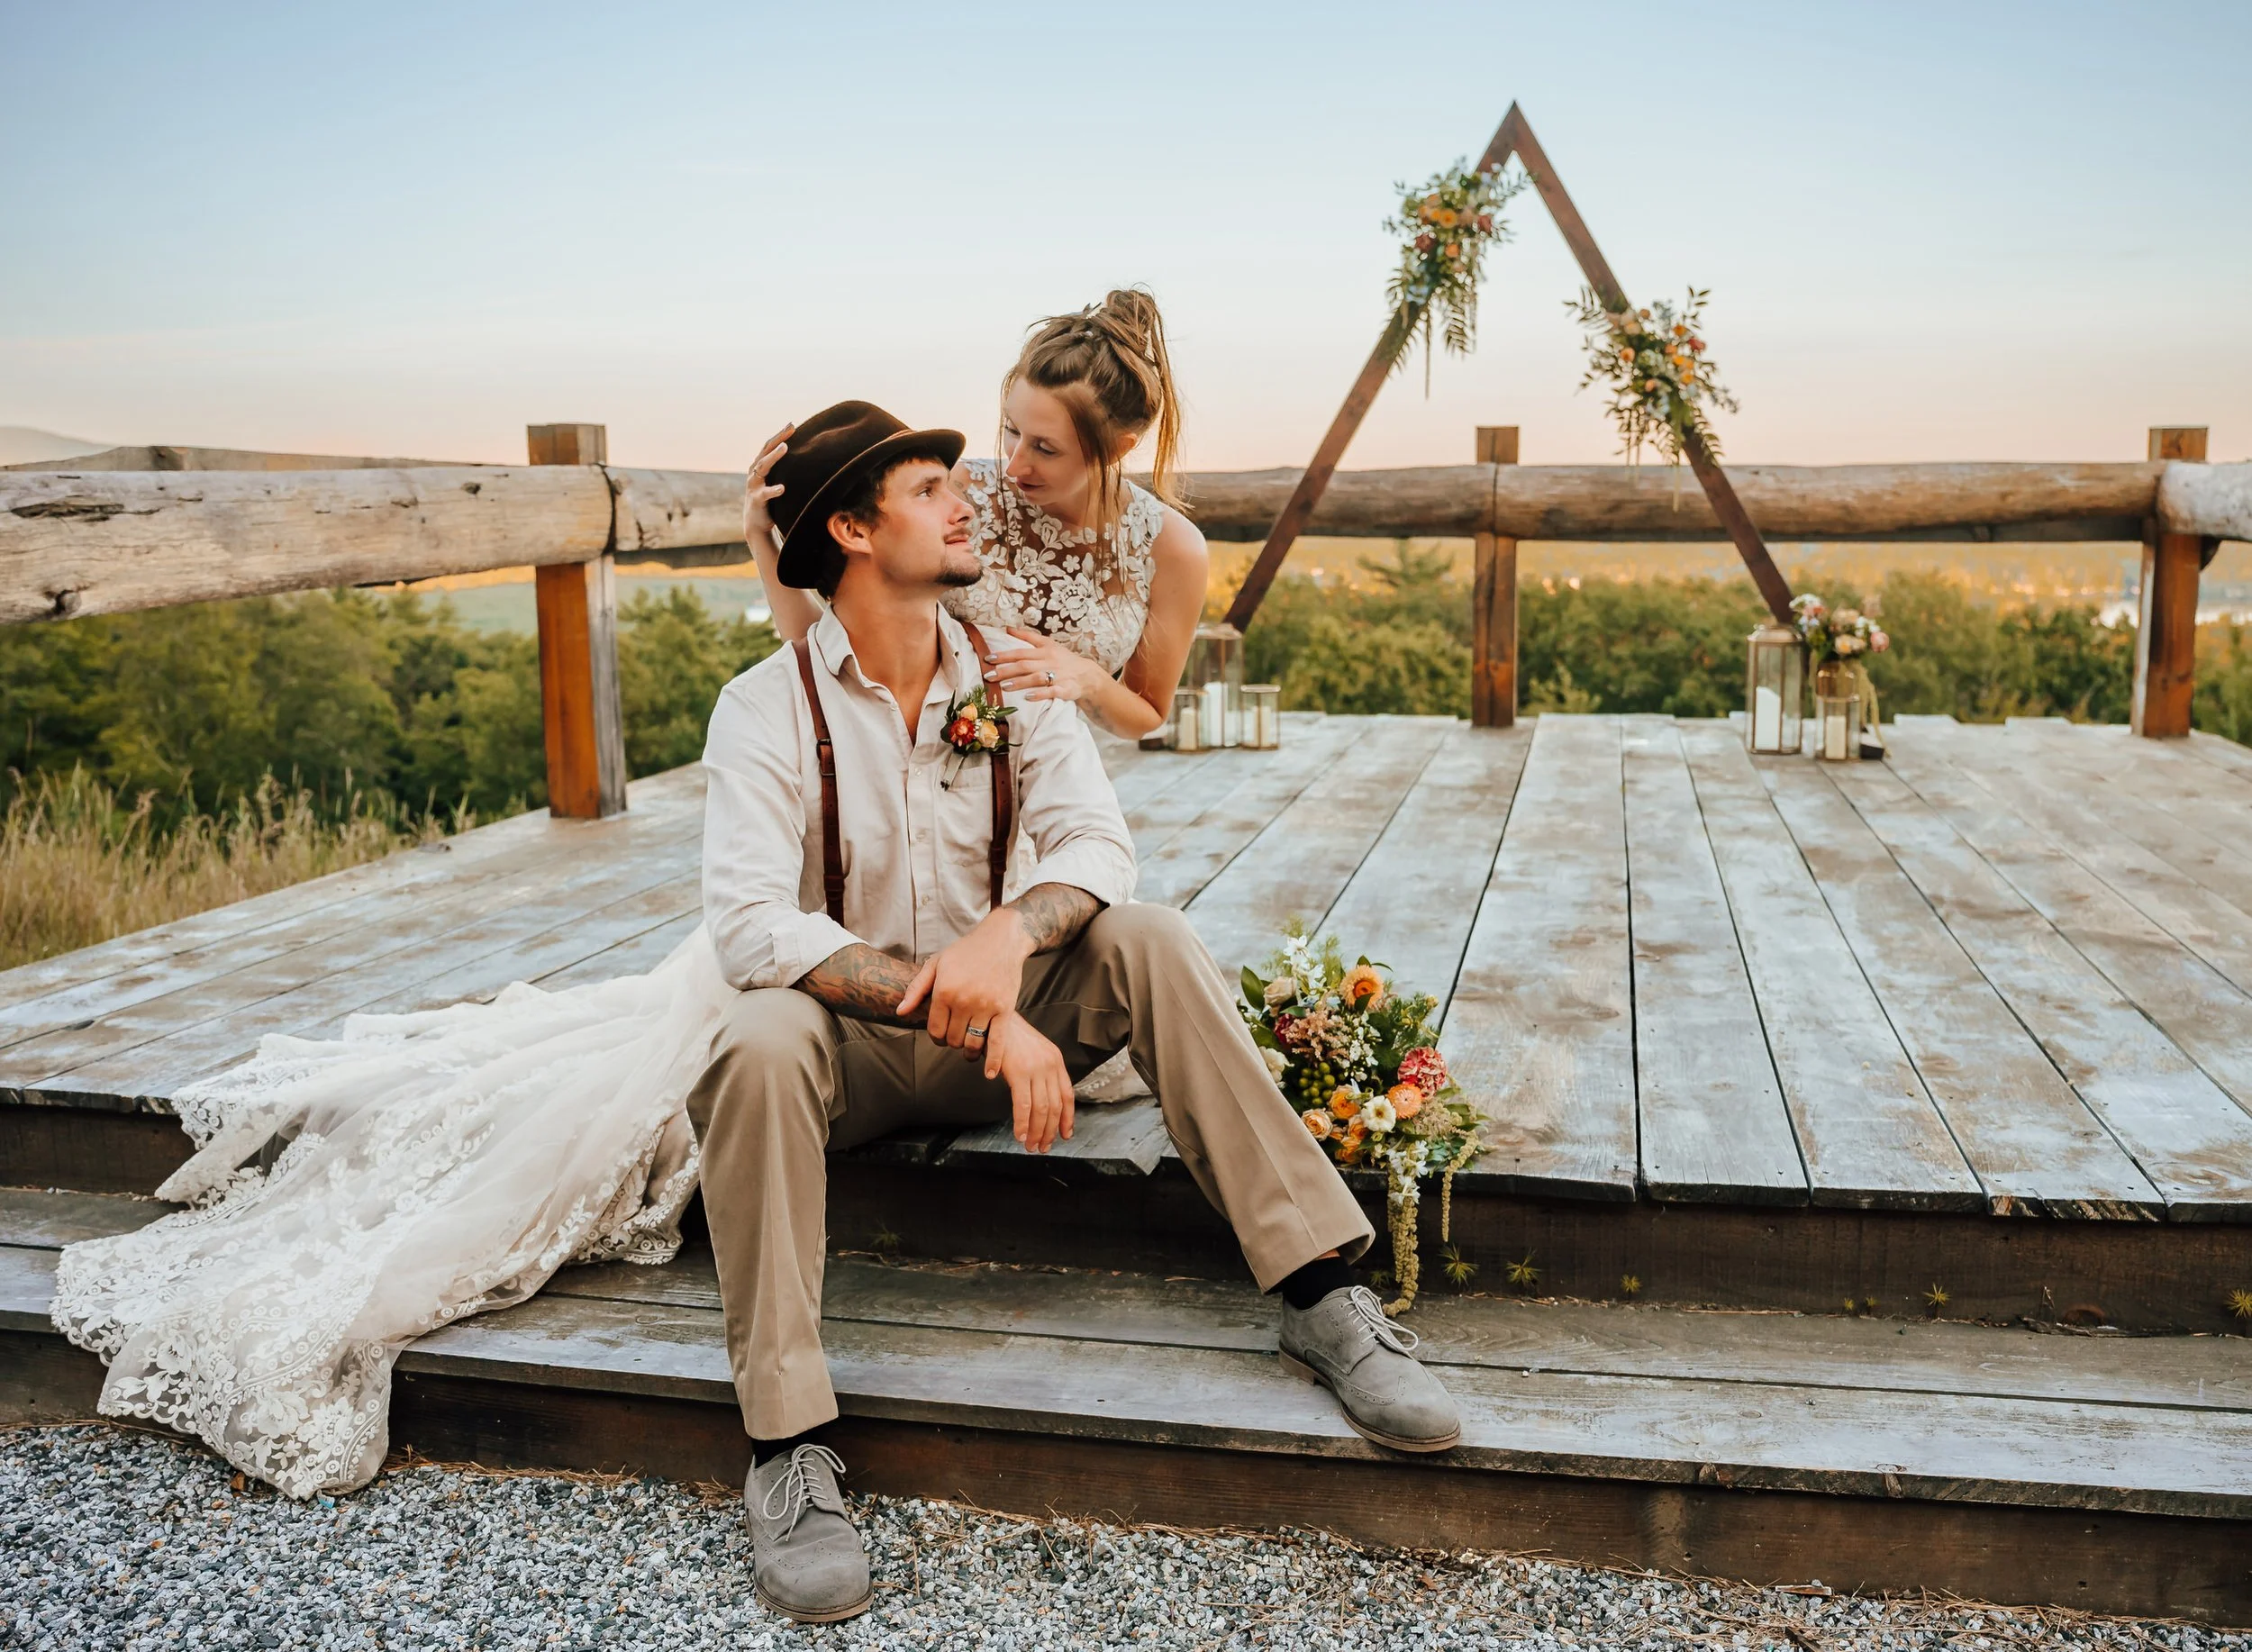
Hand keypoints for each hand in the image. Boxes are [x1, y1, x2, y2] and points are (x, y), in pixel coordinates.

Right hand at [743, 422, 792, 549]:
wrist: (756, 522)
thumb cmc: (769, 498)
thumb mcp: (775, 480)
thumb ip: (784, 469)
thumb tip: (806, 456)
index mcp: (759, 465)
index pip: (769, 446)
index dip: (780, 435)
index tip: (792, 424)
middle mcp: (754, 472)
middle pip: (765, 451)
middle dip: (778, 439)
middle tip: (790, 428)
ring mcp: (754, 485)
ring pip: (762, 467)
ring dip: (773, 457)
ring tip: (785, 448)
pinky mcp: (757, 499)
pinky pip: (765, 494)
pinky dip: (773, 490)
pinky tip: (782, 488)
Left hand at [895, 908, 1031, 1052]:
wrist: (1001, 940)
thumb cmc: (966, 951)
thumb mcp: (936, 964)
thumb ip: (916, 989)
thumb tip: (900, 1013)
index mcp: (944, 990)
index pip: (935, 1030)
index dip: (936, 1036)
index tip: (941, 1034)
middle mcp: (964, 1000)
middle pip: (953, 1039)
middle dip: (952, 1042)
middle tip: (956, 1036)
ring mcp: (986, 1006)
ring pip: (973, 1043)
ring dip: (969, 1051)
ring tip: (969, 1047)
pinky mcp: (1005, 1009)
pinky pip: (998, 1042)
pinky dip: (993, 1060)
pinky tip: (989, 1073)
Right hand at [981, 1011, 1073, 1152]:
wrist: (993, 1020)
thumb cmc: (1009, 1037)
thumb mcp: (1033, 1051)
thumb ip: (1041, 1072)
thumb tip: (1041, 1099)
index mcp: (1056, 1060)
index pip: (1067, 1095)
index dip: (1067, 1118)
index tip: (1065, 1134)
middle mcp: (1050, 1065)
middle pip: (1055, 1106)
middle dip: (1050, 1131)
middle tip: (1043, 1146)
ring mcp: (1035, 1069)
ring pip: (1041, 1109)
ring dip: (1037, 1132)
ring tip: (1031, 1146)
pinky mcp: (1019, 1072)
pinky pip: (1024, 1105)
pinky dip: (1023, 1124)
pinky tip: (1020, 1135)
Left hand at [986, 627, 1105, 703]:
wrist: (1087, 675)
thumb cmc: (1063, 659)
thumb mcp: (1048, 644)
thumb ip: (1027, 637)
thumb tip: (1007, 628)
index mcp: (1044, 651)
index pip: (1021, 652)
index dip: (1005, 656)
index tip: (988, 658)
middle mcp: (1050, 662)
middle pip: (1025, 665)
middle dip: (1006, 670)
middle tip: (989, 676)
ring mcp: (1058, 676)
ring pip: (1036, 678)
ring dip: (1020, 682)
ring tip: (1004, 687)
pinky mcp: (1065, 689)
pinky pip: (1052, 692)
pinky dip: (1040, 694)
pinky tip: (1028, 697)